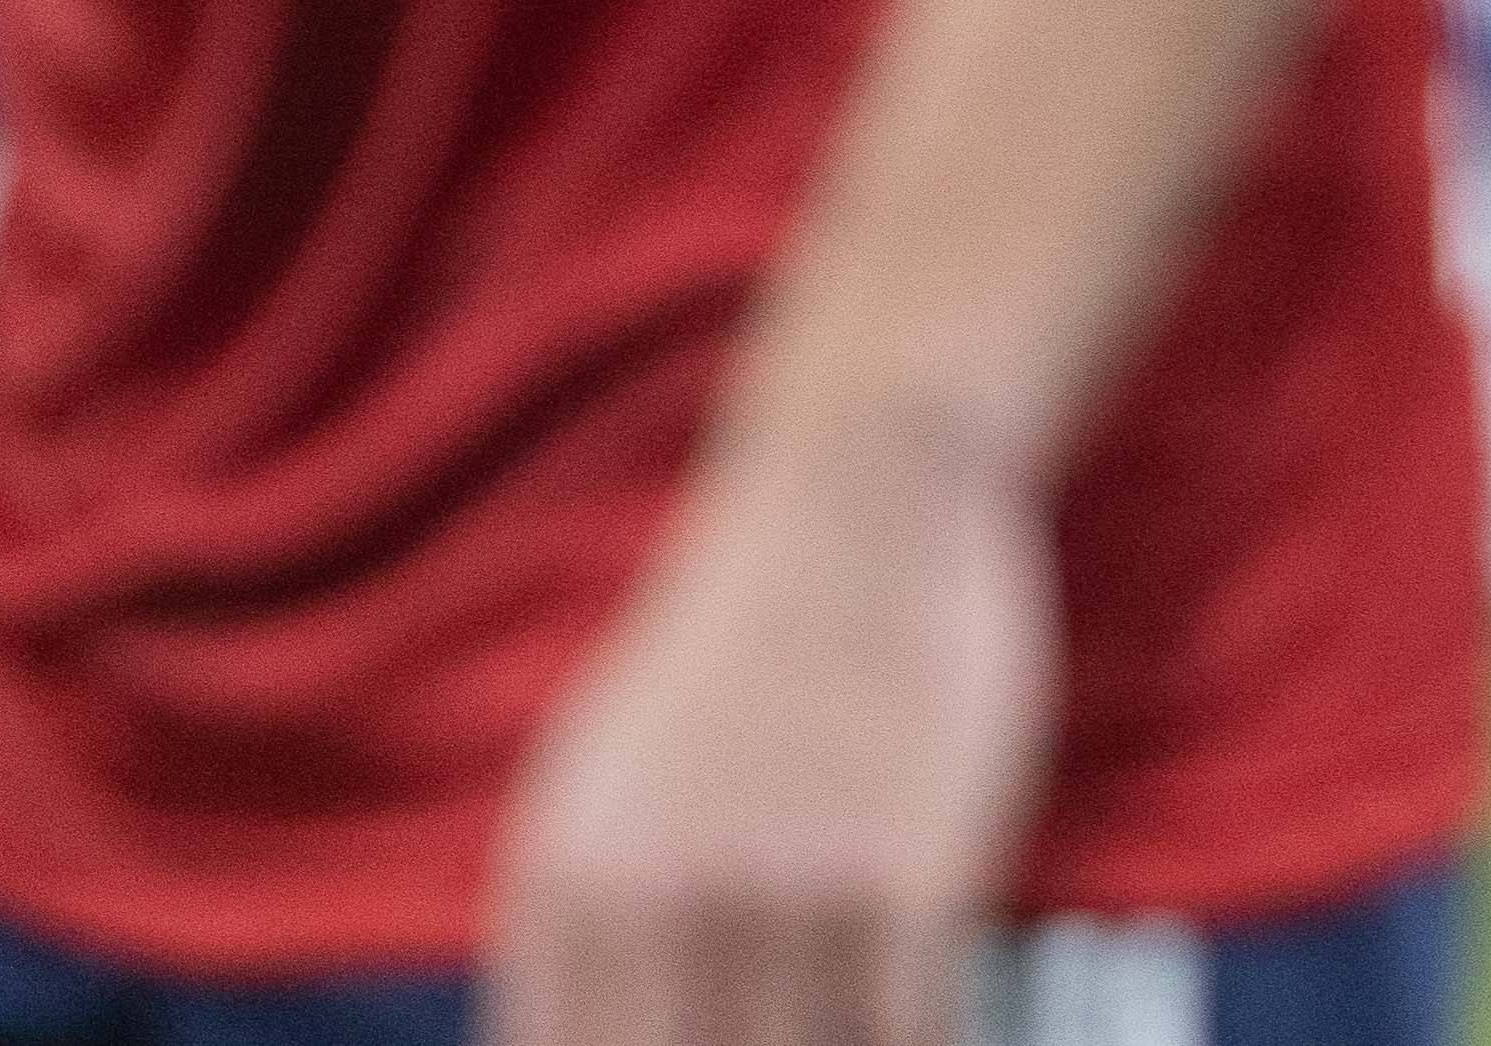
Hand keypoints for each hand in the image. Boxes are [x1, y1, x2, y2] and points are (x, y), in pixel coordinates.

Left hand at [491, 407, 1056, 1045]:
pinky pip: (910, 1043)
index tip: (699, 1040)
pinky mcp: (911, 879)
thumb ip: (570, 935)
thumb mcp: (595, 784)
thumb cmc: (736, 655)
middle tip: (773, 1026)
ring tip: (837, 1015)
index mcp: (564, 888)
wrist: (863, 498)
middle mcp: (655, 907)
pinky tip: (925, 1020)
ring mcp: (785, 895)